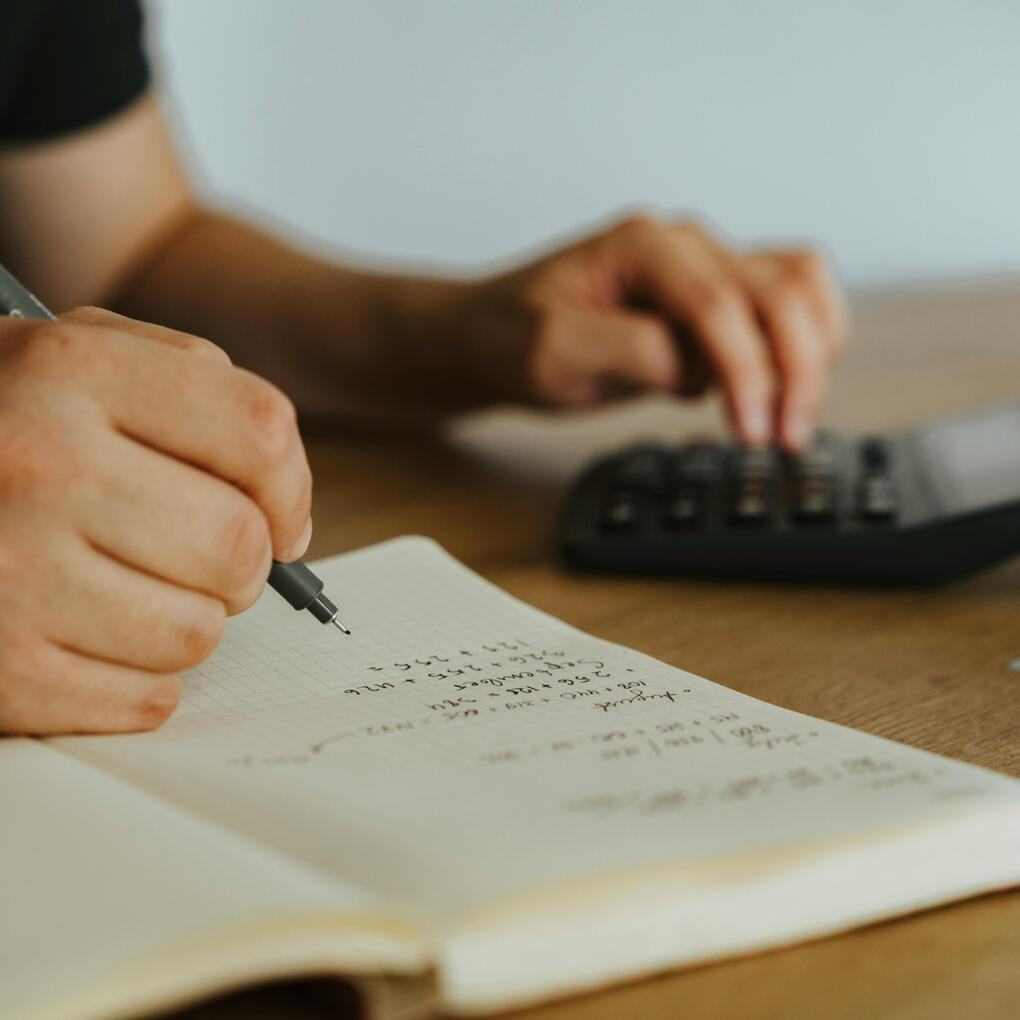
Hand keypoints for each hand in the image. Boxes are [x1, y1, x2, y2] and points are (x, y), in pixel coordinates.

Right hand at [0, 307, 311, 734]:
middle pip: (237, 546)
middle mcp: (42, 466)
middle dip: (241, 561)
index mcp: (75, 372)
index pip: (258, 433)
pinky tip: (94, 637)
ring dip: (189, 619)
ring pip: (198, 631)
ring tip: (134, 590)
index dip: (290, 486)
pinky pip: (145, 700)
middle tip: (199, 556)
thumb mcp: (75, 356)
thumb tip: (285, 507)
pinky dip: (139, 679)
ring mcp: (10, 572)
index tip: (280, 515)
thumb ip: (194, 390)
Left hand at [461, 215, 846, 448]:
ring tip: (791, 420)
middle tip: (786, 439)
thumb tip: (697, 370)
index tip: (752, 430)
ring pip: (800, 288)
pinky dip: (803, 344)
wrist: (494, 333)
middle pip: (780, 290)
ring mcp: (706, 266)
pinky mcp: (715, 297)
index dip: (747, 370)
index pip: (719, 303)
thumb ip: (627, 351)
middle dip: (796, 368)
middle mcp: (686, 245)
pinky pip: (787, 303)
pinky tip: (779, 393)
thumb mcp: (551, 353)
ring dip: (813, 353)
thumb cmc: (513, 338)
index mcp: (642, 245)